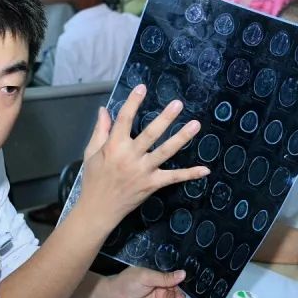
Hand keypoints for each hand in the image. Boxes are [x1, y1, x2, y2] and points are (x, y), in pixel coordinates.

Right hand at [78, 85, 209, 228]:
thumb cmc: (94, 179)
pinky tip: (205, 170)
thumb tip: (104, 110)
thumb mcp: (91, 153)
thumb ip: (100, 131)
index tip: (142, 87)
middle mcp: (130, 156)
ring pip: (165, 151)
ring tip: (195, 125)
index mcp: (114, 146)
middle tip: (178, 104)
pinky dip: (190, 174)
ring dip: (181, 138)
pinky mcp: (152, 184)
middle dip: (165, 118)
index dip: (133, 102)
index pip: (124, 120)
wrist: (98, 209)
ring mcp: (143, 171)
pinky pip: (174, 178)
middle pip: (150, 134)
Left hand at [96, 266, 186, 297]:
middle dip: (181, 287)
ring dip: (179, 295)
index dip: (181, 275)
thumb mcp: (146, 277)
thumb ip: (164, 278)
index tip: (190, 278)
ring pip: (175, 292)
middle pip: (176, 283)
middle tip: (182, 292)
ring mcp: (160, 291)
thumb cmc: (126, 283)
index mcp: (157, 271)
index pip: (172, 272)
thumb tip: (182, 273)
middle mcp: (160, 280)